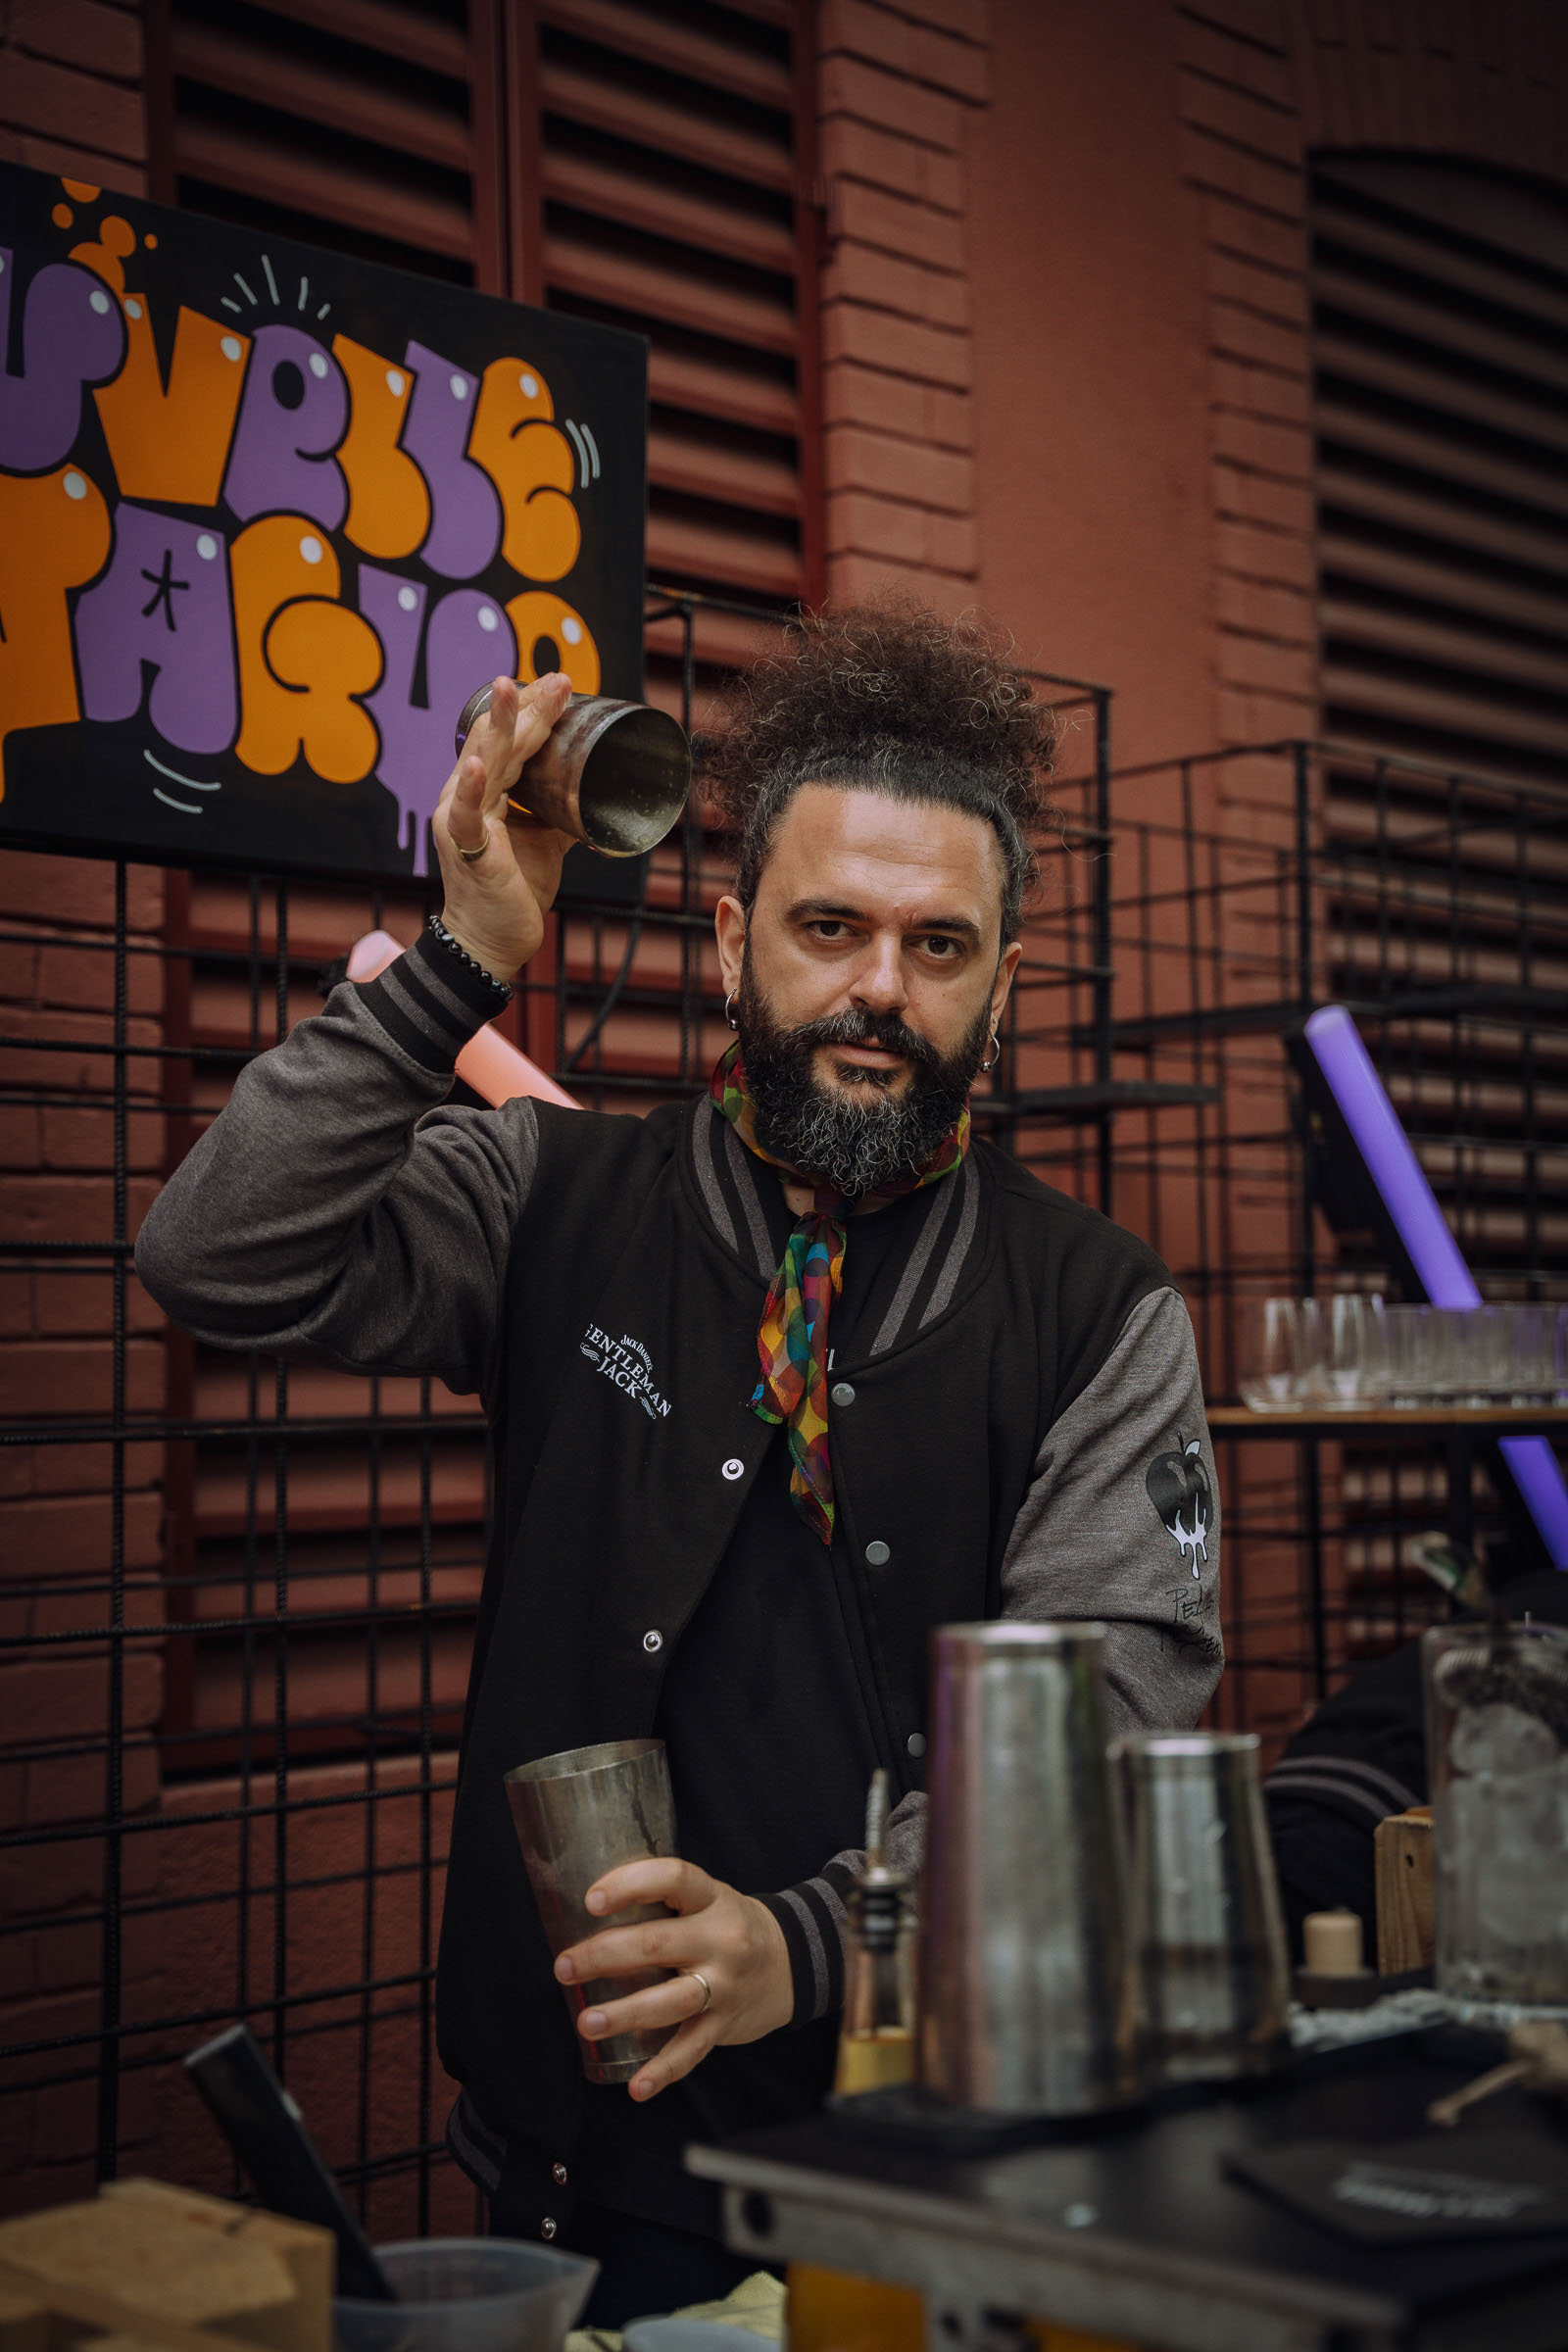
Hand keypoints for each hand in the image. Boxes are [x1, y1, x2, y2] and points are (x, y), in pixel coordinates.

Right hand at [431, 671, 576, 980]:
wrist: (493, 941)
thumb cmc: (513, 890)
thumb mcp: (545, 841)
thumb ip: (559, 812)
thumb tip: (593, 794)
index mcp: (482, 792)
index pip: (505, 739)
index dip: (531, 709)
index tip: (560, 685)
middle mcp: (464, 797)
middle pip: (497, 741)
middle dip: (529, 707)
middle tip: (560, 679)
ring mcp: (461, 819)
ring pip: (483, 762)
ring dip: (501, 724)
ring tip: (512, 689)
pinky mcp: (467, 847)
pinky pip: (469, 813)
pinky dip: (473, 787)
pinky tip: (480, 764)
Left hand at [555, 1858, 792, 2100]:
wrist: (791, 1963)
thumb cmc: (728, 1926)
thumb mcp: (707, 1900)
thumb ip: (662, 1903)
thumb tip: (585, 1912)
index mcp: (712, 1898)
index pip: (673, 1879)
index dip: (631, 1885)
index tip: (591, 1901)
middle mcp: (721, 1939)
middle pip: (657, 1944)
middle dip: (604, 1956)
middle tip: (564, 1967)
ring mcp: (725, 1985)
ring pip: (671, 2001)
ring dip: (625, 2013)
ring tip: (586, 2022)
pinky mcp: (725, 2024)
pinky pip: (692, 2050)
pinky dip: (664, 2071)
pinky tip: (637, 2087)